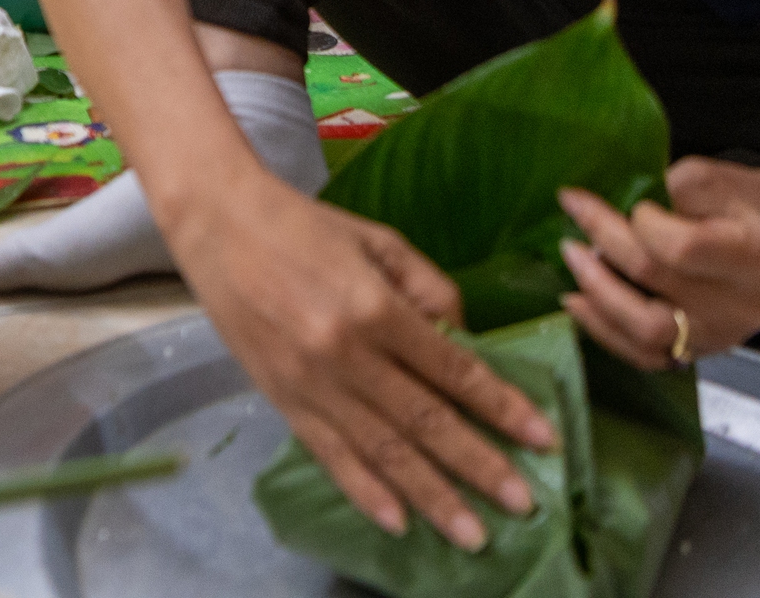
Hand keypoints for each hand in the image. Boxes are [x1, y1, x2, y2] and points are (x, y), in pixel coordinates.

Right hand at [165, 166, 555, 549]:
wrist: (217, 224)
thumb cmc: (301, 225)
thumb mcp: (377, 240)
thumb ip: (428, 288)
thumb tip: (464, 340)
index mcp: (373, 307)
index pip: (453, 368)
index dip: (501, 406)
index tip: (543, 437)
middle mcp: (345, 354)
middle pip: (425, 422)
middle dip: (480, 465)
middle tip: (524, 503)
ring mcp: (310, 383)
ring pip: (383, 452)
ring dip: (432, 496)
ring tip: (472, 534)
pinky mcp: (282, 399)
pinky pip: (330, 455)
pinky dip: (364, 492)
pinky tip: (398, 521)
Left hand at [556, 157, 759, 370]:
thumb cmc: (752, 207)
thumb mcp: (725, 179)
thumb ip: (680, 185)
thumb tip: (628, 204)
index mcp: (754, 257)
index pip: (683, 247)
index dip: (644, 222)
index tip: (633, 202)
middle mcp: (738, 306)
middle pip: (654, 280)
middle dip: (604, 241)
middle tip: (574, 210)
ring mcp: (717, 336)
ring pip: (645, 331)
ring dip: (597, 292)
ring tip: (571, 255)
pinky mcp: (696, 353)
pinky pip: (644, 355)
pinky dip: (603, 329)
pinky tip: (577, 300)